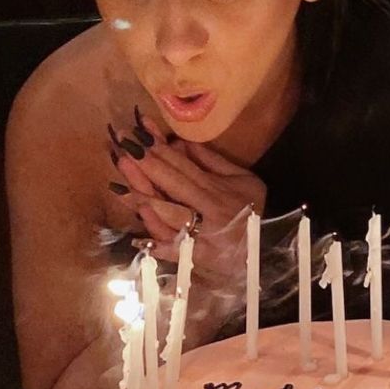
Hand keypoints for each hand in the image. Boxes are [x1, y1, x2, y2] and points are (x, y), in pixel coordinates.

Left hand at [108, 112, 266, 272]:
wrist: (270, 250)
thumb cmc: (256, 213)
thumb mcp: (244, 181)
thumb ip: (213, 162)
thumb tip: (181, 142)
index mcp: (216, 189)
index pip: (182, 165)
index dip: (159, 148)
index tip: (138, 131)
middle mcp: (208, 210)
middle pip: (172, 184)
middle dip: (144, 166)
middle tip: (122, 148)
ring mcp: (204, 235)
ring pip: (170, 215)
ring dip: (144, 201)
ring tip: (119, 188)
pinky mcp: (201, 258)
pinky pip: (177, 251)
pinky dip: (159, 246)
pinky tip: (140, 240)